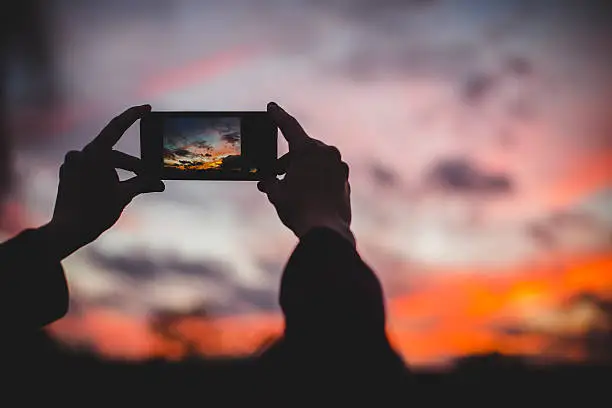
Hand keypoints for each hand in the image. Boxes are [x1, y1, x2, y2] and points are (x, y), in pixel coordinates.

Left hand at [41, 105, 164, 258]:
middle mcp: (81, 153)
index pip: (118, 126)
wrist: (68, 231)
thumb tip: (160, 183)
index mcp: (95, 154)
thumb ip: (143, 183)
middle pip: (114, 154)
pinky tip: (111, 188)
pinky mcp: (67, 172)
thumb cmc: (97, 212)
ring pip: (103, 161)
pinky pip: (90, 167)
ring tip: (131, 188)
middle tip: (151, 179)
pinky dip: (104, 174)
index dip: (134, 115)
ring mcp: (71, 162)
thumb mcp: (125, 195)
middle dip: (133, 166)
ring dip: (119, 172)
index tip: (147, 108)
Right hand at [257, 102, 352, 244]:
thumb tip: (267, 179)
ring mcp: (339, 166)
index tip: (272, 106)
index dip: (278, 115)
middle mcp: (327, 153)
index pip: (289, 126)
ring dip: (301, 171)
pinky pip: (326, 173)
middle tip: (273, 175)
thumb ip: (270, 179)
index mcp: (308, 149)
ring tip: (289, 189)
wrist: (326, 230)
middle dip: (287, 161)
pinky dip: (315, 179)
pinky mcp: (346, 180)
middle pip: (301, 150)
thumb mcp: (276, 192)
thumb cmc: (299, 209)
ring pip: (315, 162)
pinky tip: (307, 195)